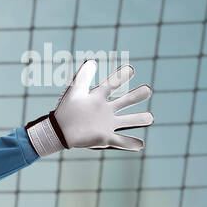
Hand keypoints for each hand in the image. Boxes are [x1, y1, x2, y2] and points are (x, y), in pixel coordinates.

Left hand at [26, 59, 154, 155]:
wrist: (57, 132)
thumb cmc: (65, 111)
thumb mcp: (74, 93)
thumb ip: (82, 77)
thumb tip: (92, 61)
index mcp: (98, 98)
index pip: (112, 84)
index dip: (120, 77)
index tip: (130, 69)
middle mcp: (105, 110)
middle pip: (125, 101)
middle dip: (136, 96)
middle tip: (147, 90)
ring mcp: (106, 124)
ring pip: (127, 121)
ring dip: (139, 119)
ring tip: (149, 117)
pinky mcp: (105, 138)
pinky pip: (120, 141)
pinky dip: (130, 143)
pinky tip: (140, 144)